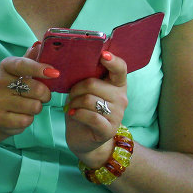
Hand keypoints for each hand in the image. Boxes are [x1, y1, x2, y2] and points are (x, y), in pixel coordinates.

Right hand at [0, 42, 59, 134]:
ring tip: (29, 105)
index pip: (22, 65)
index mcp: (5, 66)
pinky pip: (26, 120)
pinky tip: (22, 115)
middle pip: (35, 89)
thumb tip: (40, 44)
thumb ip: (33, 59)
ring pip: (33, 106)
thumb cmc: (16, 89)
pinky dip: (29, 119)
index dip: (39, 68)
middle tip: (43, 95)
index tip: (55, 73)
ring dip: (37, 108)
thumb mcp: (23, 72)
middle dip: (45, 94)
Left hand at [64, 51, 128, 166]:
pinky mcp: (108, 129)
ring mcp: (117, 114)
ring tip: (73, 106)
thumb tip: (75, 61)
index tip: (102, 55)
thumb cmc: (84, 109)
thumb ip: (87, 76)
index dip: (112, 60)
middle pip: (93, 84)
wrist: (84, 138)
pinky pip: (90, 116)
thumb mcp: (85, 90)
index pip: (120, 68)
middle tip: (71, 95)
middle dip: (76, 88)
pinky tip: (73, 114)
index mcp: (117, 84)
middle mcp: (121, 98)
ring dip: (74, 102)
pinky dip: (77, 114)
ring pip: (88, 100)